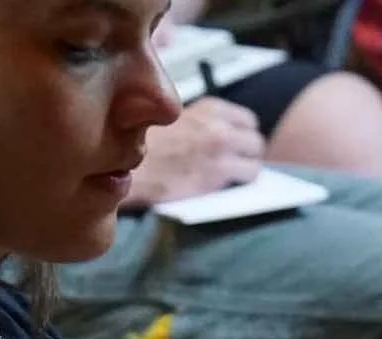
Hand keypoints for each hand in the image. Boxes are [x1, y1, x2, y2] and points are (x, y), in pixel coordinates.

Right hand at [127, 99, 263, 205]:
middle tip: (239, 164)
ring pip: (255, 161)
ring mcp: (220, 150)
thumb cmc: (140, 143)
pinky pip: (247, 177)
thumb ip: (195, 120)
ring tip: (234, 178)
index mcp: (207, 108)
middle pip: (255, 140)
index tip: (237, 145)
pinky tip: (228, 187)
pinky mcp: (217, 174)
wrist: (126, 164)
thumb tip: (207, 132)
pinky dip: (241, 183)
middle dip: (249, 153)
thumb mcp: (170, 116)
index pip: (245, 119)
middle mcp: (218, 126)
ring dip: (247, 170)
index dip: (242, 135)